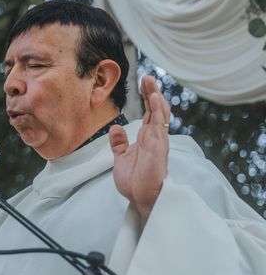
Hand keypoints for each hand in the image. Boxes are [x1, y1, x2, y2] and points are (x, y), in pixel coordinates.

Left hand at [109, 75, 169, 222]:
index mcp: (145, 138)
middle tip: (147, 77)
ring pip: (159, 113)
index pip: (148, 114)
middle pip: (155, 109)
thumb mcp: (120, 158)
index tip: (143, 84)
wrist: (139, 197)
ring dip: (155, 96)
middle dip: (151, 92)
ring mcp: (157, 140)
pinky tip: (154, 97)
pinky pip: (159, 124)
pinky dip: (157, 109)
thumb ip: (119, 143)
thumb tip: (115, 128)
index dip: (146, 98)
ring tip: (150, 81)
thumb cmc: (134, 181)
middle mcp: (153, 137)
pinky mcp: (158, 145)